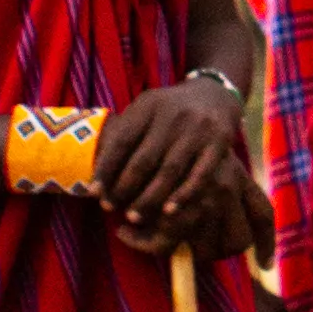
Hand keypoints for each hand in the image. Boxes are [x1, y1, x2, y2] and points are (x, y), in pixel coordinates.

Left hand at [91, 79, 268, 260]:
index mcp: (149, 105)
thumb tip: (97, 173)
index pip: (122, 140)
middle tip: (110, 208)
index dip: (106, 169)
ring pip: (169, 171)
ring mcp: (198, 129)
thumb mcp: (145, 110)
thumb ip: (124, 134)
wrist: (213, 95)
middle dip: (124, 188)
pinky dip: (183, 196)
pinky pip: (199, 176)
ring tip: (133, 216)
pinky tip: (168, 212)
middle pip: (144, 159)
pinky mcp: (219, 143)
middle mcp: (173, 115)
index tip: (93, 192)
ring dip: (149, 198)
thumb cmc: (168, 112)